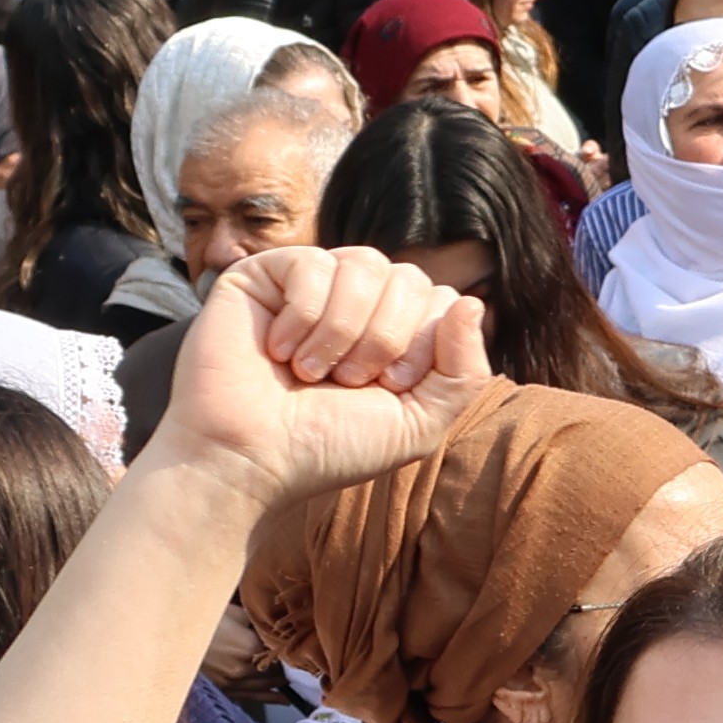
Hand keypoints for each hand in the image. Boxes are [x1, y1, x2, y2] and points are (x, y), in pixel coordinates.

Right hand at [158, 248, 495, 511]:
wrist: (248, 459)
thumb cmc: (329, 446)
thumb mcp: (420, 422)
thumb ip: (463, 371)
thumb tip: (473, 302)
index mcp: (398, 331)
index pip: (444, 300)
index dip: (425, 343)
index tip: (390, 387)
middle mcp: (358, 302)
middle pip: (410, 278)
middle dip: (386, 338)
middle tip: (348, 381)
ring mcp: (312, 285)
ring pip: (367, 264)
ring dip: (345, 329)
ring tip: (312, 371)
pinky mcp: (264, 275)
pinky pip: (313, 263)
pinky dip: (304, 315)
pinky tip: (279, 350)